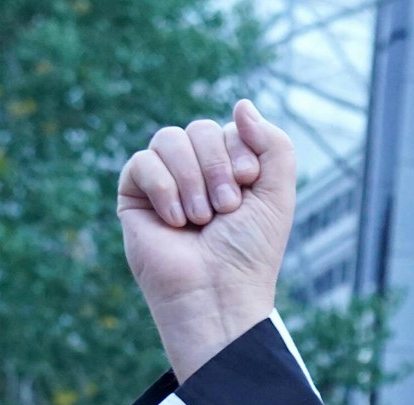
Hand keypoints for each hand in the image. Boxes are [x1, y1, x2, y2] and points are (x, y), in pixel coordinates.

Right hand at [117, 100, 295, 381]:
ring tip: (202, 219)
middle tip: (226, 208)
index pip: (229, 129)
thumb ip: (275, 145)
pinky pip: (142, 161)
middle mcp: (198, 172)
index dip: (240, 152)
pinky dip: (164, 189)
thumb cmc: (250, 251)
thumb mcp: (278, 195)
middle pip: (199, 128)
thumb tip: (242, 104)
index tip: (248, 184)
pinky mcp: (135, 195)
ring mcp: (165, 182)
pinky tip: (177, 222)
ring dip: (193, 180)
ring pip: (169, 138)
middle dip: (217, 166)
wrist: (218, 291)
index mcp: (231, 171)